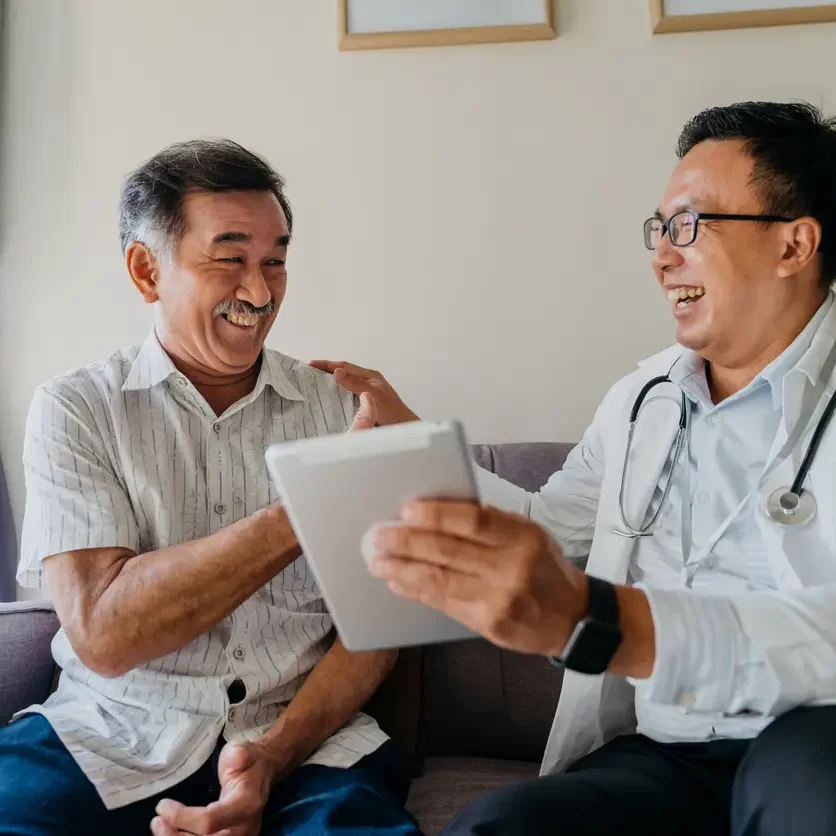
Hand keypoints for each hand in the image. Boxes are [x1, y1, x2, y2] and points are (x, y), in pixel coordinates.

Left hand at [152, 741, 280, 835]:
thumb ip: (240, 754)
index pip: (210, 821)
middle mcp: (243, 827)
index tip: (162, 805)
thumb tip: (238, 756)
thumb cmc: (249, 760)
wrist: (263, 771)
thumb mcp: (243, 750)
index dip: (182, 818)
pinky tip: (170, 832)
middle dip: (175, 835)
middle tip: (157, 820)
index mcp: (247, 804)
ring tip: (159, 826)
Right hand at [309, 360, 418, 426]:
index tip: (310, 364)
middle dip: (325, 372)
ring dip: (329, 385)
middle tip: (307, 374)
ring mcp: (364, 394)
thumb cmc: (392, 412)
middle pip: (342, 374)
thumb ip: (355, 384)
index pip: (344, 366)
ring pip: (342, 386)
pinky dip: (335, 397)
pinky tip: (326, 403)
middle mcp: (366, 383)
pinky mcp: (362, 405)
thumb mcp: (373, 395)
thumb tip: (337, 371)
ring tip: (311, 387)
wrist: (403, 429)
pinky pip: (345, 398)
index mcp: (369, 376)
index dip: (327, 364)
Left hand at [366, 501, 589, 656]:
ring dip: (403, 569)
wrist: (572, 619)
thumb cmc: (545, 568)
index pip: (474, 521)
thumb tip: (441, 512)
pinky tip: (399, 582)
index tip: (407, 510)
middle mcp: (511, 568)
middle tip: (379, 536)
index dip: (437, 514)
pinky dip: (417, 591)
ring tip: (378, 561)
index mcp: (523, 538)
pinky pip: (444, 604)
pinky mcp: (488, 625)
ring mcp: (498, 600)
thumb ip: (492, 524)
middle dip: (407, 542)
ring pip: (440, 580)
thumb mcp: (530, 535)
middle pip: (449, 551)